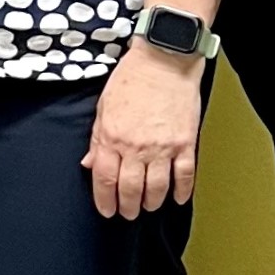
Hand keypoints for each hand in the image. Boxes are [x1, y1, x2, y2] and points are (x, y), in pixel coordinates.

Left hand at [83, 43, 206, 216]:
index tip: (106, 210)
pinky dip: (181, 191)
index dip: (104, 200)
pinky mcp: (186, 143)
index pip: (105, 179)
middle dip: (127, 206)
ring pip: (157, 188)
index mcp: (112, 137)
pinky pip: (185, 175)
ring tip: (148, 207)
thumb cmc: (132, 79)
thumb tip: (89, 164)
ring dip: (152, 202)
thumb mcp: (103, 107)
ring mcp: (163, 147)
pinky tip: (176, 198)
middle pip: (130, 189)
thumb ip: (97, 139)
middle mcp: (137, 147)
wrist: (164, 61)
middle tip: (127, 213)